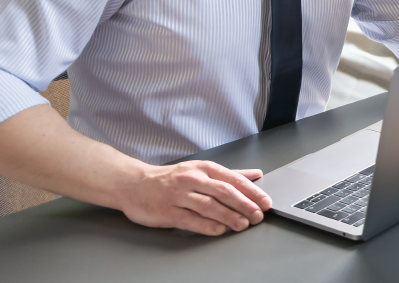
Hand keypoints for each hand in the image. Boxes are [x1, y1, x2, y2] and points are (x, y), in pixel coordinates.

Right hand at [118, 160, 271, 235]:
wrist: (134, 183)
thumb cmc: (171, 177)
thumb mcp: (201, 169)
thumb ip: (229, 174)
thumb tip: (255, 174)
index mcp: (203, 168)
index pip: (233, 179)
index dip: (251, 191)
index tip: (265, 202)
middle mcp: (192, 179)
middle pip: (223, 192)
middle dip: (244, 204)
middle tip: (257, 215)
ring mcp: (178, 196)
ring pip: (208, 205)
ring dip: (228, 216)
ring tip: (242, 224)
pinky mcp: (166, 211)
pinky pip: (189, 219)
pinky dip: (206, 225)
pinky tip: (219, 230)